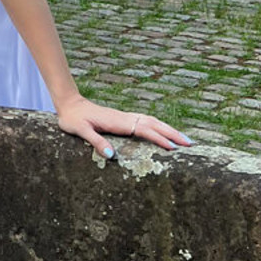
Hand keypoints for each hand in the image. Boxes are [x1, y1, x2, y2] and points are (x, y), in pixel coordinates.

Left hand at [54, 93, 193, 157]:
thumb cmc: (74, 119)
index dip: (159, 138)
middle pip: (153, 124)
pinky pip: (146, 122)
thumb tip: (111, 155)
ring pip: (152, 121)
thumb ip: (95, 141)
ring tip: (185, 140)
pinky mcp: (124, 119)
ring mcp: (125, 117)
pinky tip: (165, 133)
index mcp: (118, 122)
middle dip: (172, 133)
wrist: (69, 104)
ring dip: (169, 129)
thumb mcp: (80, 131)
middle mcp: (125, 118)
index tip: (174, 148)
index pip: (144, 129)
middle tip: (190, 144)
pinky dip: (159, 127)